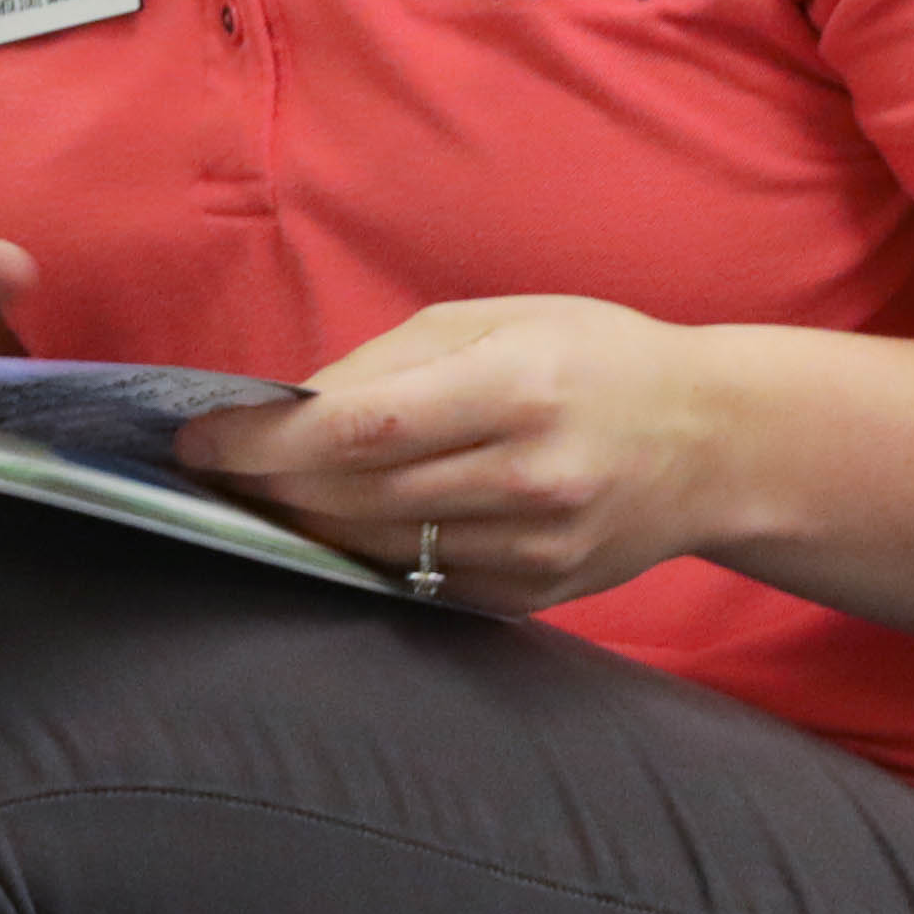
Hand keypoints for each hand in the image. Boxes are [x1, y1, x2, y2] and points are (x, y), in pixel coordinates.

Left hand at [172, 296, 732, 607]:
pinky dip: (369, 555)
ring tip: (263, 495)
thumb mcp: (501, 317)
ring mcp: (534, 548)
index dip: (263, 442)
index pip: (358, 429)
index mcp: (516, 387)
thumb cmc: (598, 358)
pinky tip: (342, 527)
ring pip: (379, 548)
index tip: (200, 439)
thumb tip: (293, 407)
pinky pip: (421, 581)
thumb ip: (393, 360)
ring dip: (306, 524)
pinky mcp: (534, 595)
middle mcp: (527, 476)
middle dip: (267, 485)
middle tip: (213, 470)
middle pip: (355, 497)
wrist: (714, 443)